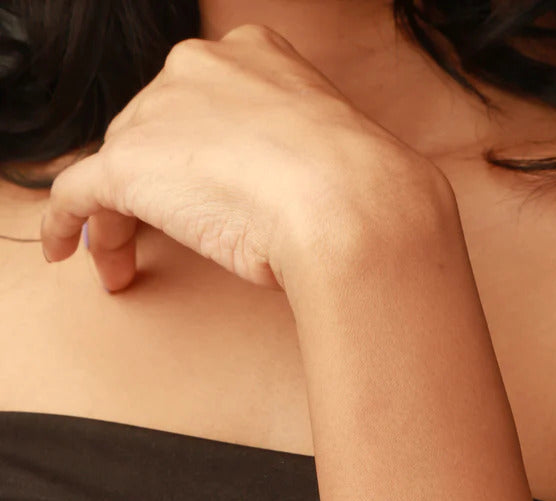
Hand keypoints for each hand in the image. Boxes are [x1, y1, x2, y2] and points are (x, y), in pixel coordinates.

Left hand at [40, 25, 450, 295]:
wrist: (352, 204)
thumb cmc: (364, 190)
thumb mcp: (333, 155)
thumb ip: (303, 156)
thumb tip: (304, 192)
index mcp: (256, 57)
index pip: (201, 104)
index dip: (195, 151)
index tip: (202, 189)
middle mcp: (198, 69)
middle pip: (154, 131)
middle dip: (156, 188)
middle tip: (167, 237)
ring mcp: (161, 111)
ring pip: (119, 167)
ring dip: (119, 218)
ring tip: (127, 264)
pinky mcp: (129, 163)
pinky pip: (77, 193)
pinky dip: (68, 224)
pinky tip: (67, 252)